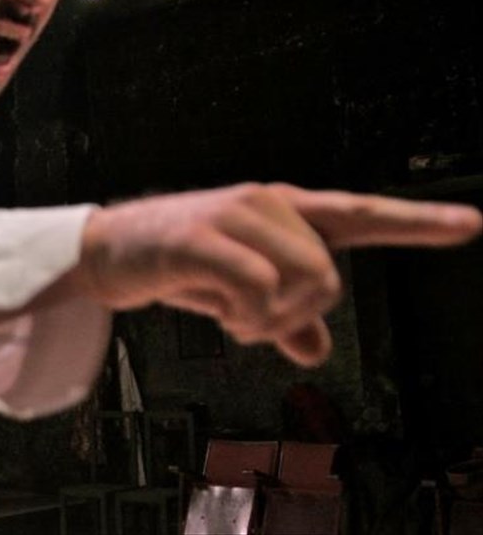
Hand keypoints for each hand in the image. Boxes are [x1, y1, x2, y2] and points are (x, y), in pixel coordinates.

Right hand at [76, 183, 480, 366]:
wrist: (105, 248)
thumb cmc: (175, 262)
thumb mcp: (234, 291)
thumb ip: (281, 315)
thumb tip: (315, 348)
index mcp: (281, 210)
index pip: (357, 213)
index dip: (416, 221)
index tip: (471, 224)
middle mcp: (266, 203)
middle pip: (328, 274)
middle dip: (295, 314)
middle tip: (250, 322)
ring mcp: (234, 214)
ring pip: (300, 280)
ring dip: (268, 319)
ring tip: (233, 315)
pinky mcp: (201, 236)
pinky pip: (257, 288)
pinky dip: (244, 316)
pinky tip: (220, 312)